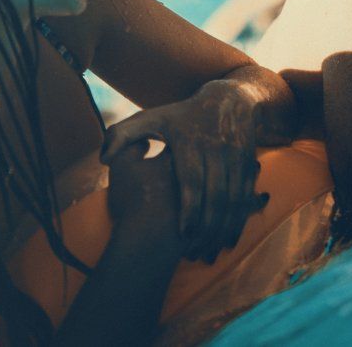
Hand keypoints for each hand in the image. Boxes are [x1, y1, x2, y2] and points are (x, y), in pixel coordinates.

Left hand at [101, 84, 266, 263]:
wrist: (228, 99)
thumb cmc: (182, 115)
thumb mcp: (151, 118)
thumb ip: (122, 135)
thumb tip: (103, 158)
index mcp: (188, 141)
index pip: (191, 180)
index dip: (189, 208)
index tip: (184, 234)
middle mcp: (215, 148)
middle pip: (215, 195)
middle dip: (208, 227)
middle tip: (196, 253)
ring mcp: (234, 156)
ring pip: (233, 198)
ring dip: (224, 228)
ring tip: (210, 253)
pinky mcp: (248, 162)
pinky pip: (246, 195)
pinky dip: (239, 219)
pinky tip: (228, 239)